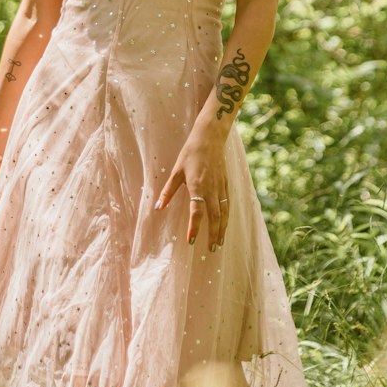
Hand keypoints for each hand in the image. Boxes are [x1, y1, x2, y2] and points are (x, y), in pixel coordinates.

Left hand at [154, 126, 229, 249]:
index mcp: (198, 186)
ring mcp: (221, 186)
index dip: (194, 227)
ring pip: (224, 212)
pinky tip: (225, 224)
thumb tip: (158, 207)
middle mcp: (212, 188)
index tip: (191, 241)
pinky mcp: (226, 183)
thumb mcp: (176, 170)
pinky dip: (227, 216)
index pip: (196, 212)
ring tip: (220, 242)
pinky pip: (228, 203)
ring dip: (222, 228)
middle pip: (215, 216)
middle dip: (213, 234)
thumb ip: (168, 190)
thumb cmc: (190, 153)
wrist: (210, 137)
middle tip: (211, 249)